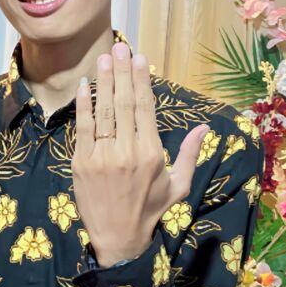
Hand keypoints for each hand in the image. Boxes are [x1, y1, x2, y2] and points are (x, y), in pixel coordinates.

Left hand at [72, 43, 207, 267]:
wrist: (117, 238)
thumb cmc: (150, 211)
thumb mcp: (178, 185)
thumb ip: (189, 155)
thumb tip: (203, 128)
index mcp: (152, 153)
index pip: (145, 108)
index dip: (142, 80)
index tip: (140, 58)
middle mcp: (127, 151)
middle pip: (124, 103)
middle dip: (122, 72)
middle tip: (119, 47)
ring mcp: (102, 156)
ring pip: (104, 112)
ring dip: (103, 82)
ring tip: (104, 58)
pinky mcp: (82, 163)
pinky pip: (83, 129)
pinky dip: (83, 106)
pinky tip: (83, 86)